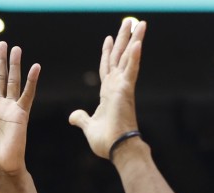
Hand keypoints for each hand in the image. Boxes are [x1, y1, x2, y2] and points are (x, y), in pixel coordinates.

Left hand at [0, 41, 39, 180]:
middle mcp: (0, 107)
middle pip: (1, 79)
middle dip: (1, 61)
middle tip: (2, 43)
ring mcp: (11, 110)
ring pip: (14, 82)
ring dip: (15, 65)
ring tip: (16, 48)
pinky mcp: (21, 114)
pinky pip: (28, 94)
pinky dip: (32, 81)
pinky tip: (36, 66)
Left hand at [68, 18, 145, 159]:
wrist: (116, 149)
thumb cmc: (106, 141)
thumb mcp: (88, 127)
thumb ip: (82, 119)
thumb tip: (73, 116)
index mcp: (108, 93)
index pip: (107, 67)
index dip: (107, 53)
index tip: (108, 39)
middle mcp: (117, 86)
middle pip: (119, 57)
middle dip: (123, 39)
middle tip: (129, 22)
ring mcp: (123, 87)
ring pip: (128, 57)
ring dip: (134, 40)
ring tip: (140, 23)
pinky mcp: (126, 90)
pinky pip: (131, 69)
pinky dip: (134, 56)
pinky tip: (137, 42)